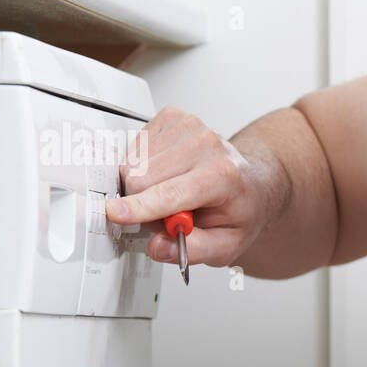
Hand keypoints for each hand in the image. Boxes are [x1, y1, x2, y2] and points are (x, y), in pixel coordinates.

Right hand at [104, 106, 285, 267]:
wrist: (250, 181)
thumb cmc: (238, 209)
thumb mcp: (228, 244)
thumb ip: (194, 250)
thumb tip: (158, 247)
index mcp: (223, 176)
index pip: (171, 193)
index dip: (140, 206)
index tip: (115, 213)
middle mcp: (205, 144)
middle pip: (141, 180)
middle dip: (143, 204)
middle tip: (171, 212)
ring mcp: (188, 126)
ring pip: (132, 165)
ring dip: (143, 186)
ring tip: (172, 191)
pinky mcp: (171, 116)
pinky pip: (133, 149)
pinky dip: (143, 167)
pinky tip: (167, 173)